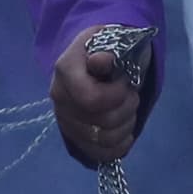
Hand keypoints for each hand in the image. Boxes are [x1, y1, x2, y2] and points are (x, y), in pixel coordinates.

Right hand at [53, 29, 146, 165]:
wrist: (92, 58)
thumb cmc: (105, 48)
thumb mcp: (108, 39)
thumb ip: (107, 50)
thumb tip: (101, 61)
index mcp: (65, 70)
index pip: (92, 99)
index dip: (117, 95)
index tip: (126, 82)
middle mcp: (59, 98)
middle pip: (103, 122)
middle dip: (128, 108)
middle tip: (132, 94)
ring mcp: (65, 121)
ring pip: (105, 140)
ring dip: (126, 125)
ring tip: (129, 110)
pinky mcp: (74, 138)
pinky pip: (100, 154)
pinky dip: (120, 146)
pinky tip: (126, 133)